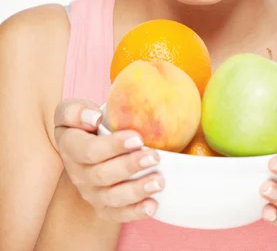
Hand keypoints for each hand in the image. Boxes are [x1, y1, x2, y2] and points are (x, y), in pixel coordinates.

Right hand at [54, 98, 163, 222]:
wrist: (87, 141)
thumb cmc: (84, 121)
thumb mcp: (73, 110)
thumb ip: (76, 111)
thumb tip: (93, 118)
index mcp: (70, 147)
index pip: (89, 150)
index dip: (113, 146)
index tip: (137, 138)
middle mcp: (78, 173)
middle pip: (102, 175)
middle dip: (130, 166)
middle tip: (154, 157)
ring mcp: (91, 192)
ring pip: (111, 197)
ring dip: (136, 191)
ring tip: (158, 182)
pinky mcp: (103, 206)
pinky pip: (117, 215)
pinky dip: (135, 212)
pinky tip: (152, 205)